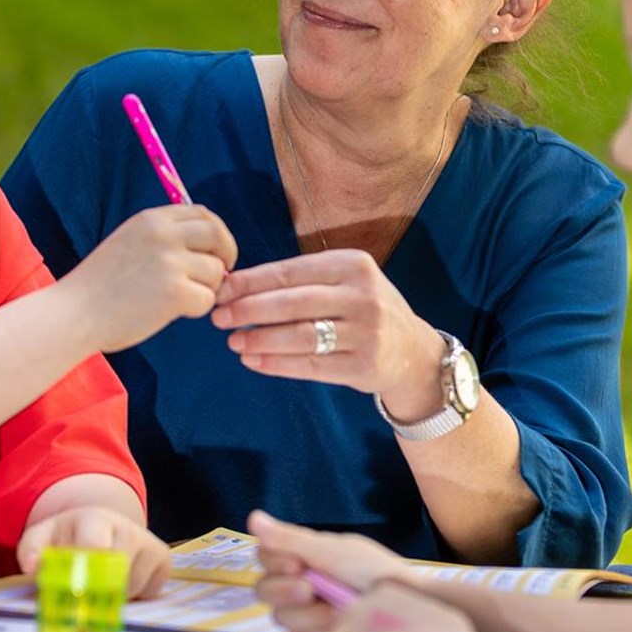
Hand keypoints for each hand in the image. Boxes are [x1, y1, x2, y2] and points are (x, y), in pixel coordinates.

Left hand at [16, 506, 173, 598]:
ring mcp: (149, 543)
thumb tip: (31, 566)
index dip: (83, 574)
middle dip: (97, 591)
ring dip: (113, 597)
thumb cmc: (68, 536)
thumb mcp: (43, 537)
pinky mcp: (164, 560)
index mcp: (94, 519)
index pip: (94, 548)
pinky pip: (148, 592)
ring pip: (131, 588)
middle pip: (116, 574)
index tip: (73, 592)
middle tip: (83, 596)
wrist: (101, 525)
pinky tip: (121, 582)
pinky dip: (133, 596)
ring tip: (100, 584)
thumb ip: (31, 549)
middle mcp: (127, 527)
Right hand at [62, 204, 237, 352]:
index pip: (202, 214)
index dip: (216, 233)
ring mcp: (169, 262)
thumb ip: (164, 237)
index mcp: (151, 220)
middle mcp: (163, 235)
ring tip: (177, 299)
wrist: (74, 314)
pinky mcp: (175, 292)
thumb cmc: (101, 287)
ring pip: (216, 272)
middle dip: (227, 254)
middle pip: (218, 235)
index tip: (215, 251)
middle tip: (221, 275)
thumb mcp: (130, 243)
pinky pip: (208, 299)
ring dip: (206, 288)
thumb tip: (210, 244)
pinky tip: (171, 313)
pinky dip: (196, 310)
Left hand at [211, 251, 446, 400]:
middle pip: (292, 303)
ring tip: (233, 342)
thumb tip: (238, 285)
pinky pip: (311, 365)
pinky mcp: (363, 366)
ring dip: (260, 340)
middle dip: (249, 310)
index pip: (290, 271)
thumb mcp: (346, 281)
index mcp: (354, 264)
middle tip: (219, 317)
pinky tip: (254, 361)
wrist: (413, 351)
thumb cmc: (365, 309)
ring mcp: (366, 333)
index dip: (251, 282)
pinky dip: (277, 364)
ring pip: (300, 336)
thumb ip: (302, 280)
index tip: (220, 289)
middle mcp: (363, 296)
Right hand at [249, 510, 415, 631]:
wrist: (406, 607)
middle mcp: (301, 584)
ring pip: (281, 619)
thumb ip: (289, 539)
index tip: (296, 565)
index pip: (265, 558)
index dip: (274, 563)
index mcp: (305, 558)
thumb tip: (252, 517)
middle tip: (310, 590)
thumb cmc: (373, 571)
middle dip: (287, 592)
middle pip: (265, 591)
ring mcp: (308, 615)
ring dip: (309, 616)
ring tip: (338, 613)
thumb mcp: (332, 551)